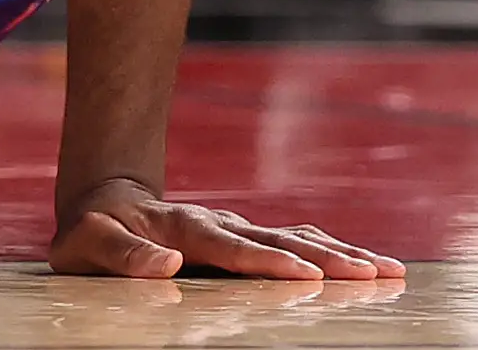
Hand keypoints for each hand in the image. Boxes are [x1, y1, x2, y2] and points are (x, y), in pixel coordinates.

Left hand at [50, 178, 402, 281]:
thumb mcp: (88, 244)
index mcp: (182, 228)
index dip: (267, 261)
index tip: (307, 274)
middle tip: (372, 272)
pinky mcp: (248, 237)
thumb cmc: (94, 233)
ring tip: (388, 269)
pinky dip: (333, 251)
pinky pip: (296, 242)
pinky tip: (367, 264)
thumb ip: (122, 253)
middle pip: (278, 240)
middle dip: (327, 257)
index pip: (231, 247)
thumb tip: (167, 262)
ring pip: (296, 238)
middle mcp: (218, 224)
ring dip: (342, 253)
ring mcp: (237, 228)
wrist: (105, 204)